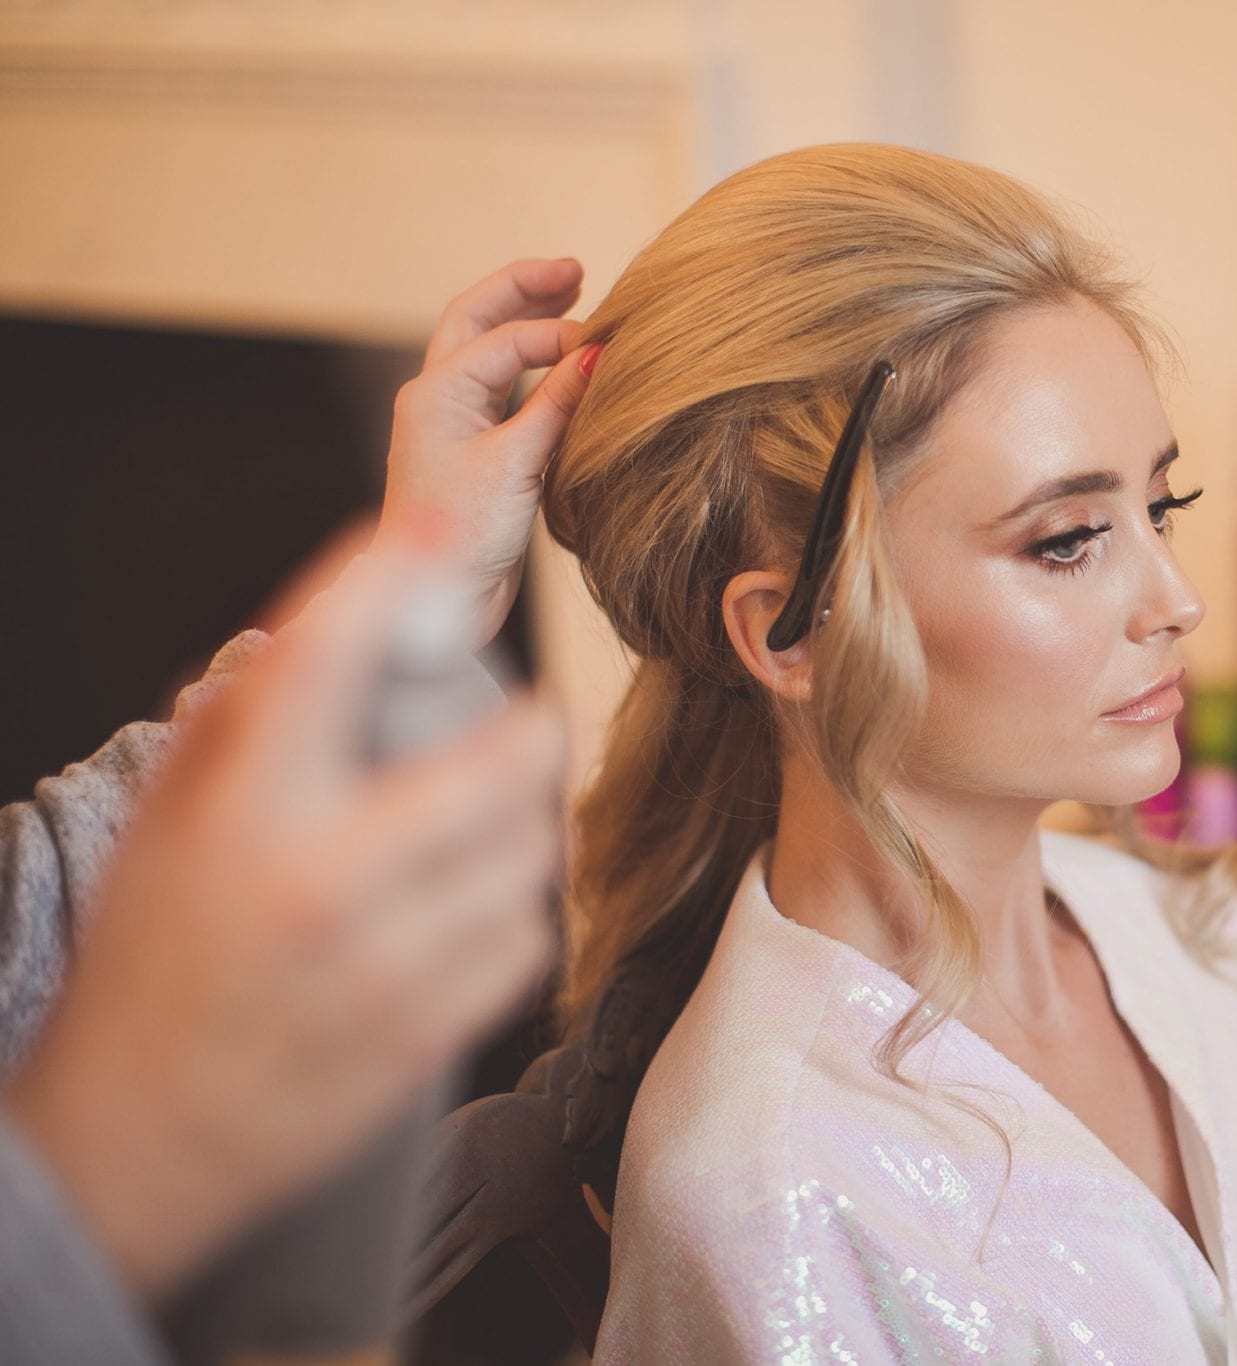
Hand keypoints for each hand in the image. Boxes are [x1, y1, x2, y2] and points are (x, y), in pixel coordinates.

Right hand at [3, 525, 567, 1299]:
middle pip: (503, 759)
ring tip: (473, 832)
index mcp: (243, 815)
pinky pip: (530, 938)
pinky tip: (463, 914)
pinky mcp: (432, 1030)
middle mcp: (325, 881)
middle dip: (530, 724)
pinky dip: (512, 913)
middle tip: (523, 720)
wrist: (141, 1135)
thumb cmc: (149, 965)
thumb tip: (328, 625)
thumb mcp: (168, 827)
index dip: (387, 574)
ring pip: (532, 849)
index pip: (325, 660)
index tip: (433, 528)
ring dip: (520, 827)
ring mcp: (389, 964)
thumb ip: (248, 727)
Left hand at [376, 257, 600, 648]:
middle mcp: (439, 397)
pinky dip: (534, 366)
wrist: (435, 596)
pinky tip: (565, 364)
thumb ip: (556, 407)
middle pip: (478, 318)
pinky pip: (504, 388)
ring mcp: (456, 422)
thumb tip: (598, 356)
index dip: (557, 335)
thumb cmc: (462, 534)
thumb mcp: (516, 465)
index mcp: (437, 392)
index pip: (505, 340)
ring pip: (489, 350)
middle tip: (574, 269)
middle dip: (524, 290)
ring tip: (572, 297)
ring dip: (527, 322)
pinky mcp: (476, 450)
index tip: (606, 346)